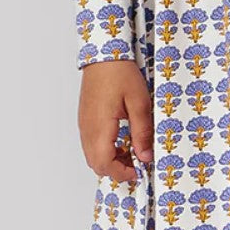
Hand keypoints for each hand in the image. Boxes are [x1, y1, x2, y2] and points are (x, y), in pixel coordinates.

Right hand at [78, 61, 153, 182]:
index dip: (122, 173)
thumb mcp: (139, 103)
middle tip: (137, 162)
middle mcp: (88, 129)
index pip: (104, 164)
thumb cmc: (120, 73)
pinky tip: (121, 139)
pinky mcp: (85, 119)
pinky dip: (105, 149)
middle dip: (117, 169)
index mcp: (100, 128)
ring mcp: (84, 124)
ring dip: (111, 159)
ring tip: (132, 150)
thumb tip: (145, 156)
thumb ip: (142, 132)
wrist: (104, 55)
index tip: (139, 170)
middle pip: (96, 164)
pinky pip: (91, 143)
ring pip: (93, 155)